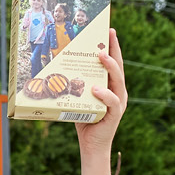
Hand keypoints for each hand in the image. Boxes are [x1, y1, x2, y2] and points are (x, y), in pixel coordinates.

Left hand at [76, 28, 125, 155]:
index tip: (109, 30)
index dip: (112, 46)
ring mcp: (118, 102)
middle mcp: (118, 91)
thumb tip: (55, 66)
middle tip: (108, 34)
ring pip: (118, 80)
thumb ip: (75, 84)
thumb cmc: (84, 119)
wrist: (91, 145)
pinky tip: (96, 88)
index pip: (113, 62)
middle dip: (114, 49)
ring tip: (102, 55)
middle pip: (118, 66)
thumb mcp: (79, 97)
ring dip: (111, 67)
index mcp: (111, 85)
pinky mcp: (115, 115)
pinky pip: (112, 102)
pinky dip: (105, 94)